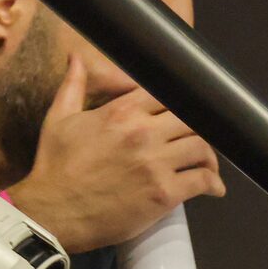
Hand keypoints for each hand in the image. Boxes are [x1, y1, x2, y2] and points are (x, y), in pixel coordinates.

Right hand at [6, 59, 225, 251]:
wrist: (53, 212)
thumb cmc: (55, 167)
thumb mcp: (58, 119)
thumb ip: (72, 85)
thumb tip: (75, 56)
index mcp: (121, 111)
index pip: (166, 95)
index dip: (180, 104)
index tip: (186, 114)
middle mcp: (142, 132)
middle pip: (191, 120)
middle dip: (198, 130)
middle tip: (199, 143)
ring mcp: (156, 163)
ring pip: (202, 148)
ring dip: (209, 157)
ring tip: (207, 166)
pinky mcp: (164, 193)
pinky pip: (203, 180)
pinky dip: (214, 184)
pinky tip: (214, 188)